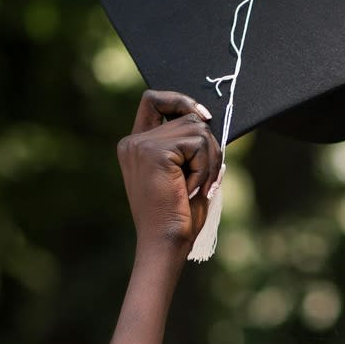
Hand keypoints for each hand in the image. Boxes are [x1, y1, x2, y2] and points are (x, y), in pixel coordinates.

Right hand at [116, 89, 221, 253]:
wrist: (164, 243)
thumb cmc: (178, 217)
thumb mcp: (185, 174)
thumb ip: (190, 146)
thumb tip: (209, 120)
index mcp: (136, 145)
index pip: (155, 100)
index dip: (180, 101)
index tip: (205, 115)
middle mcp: (134, 141)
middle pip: (188, 116)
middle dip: (210, 146)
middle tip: (208, 179)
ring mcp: (141, 145)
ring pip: (197, 129)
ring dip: (209, 161)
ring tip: (197, 188)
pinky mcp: (154, 151)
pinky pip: (197, 144)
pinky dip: (204, 169)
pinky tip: (190, 190)